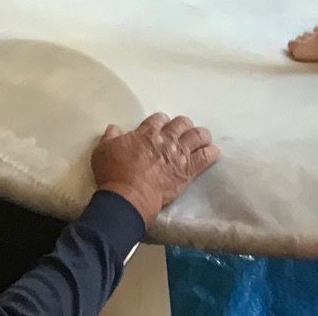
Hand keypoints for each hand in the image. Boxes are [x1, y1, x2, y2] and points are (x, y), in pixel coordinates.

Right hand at [91, 113, 219, 222]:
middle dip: (183, 125)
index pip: (159, 119)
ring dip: (201, 135)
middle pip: (181, 123)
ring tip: (204, 138)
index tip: (162, 126)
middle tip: (183, 131)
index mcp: (146, 133)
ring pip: (197, 136)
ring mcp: (178, 155)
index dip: (161, 121)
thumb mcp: (103, 151)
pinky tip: (214, 152)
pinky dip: (211, 153)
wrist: (128, 198)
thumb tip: (114, 128)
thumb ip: (110, 137)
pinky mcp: (187, 171)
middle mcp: (165, 140)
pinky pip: (204, 158)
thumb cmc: (113, 174)